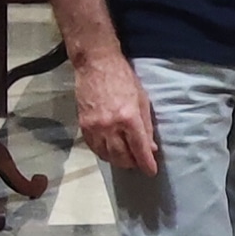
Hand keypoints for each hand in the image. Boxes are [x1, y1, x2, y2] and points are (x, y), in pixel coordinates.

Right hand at [74, 50, 157, 173]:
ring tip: (126, 159)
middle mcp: (110, 125)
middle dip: (132, 163)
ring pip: (107, 156)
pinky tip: (110, 151)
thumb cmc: (123, 77)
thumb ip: (146, 125)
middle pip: (122, 156)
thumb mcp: (142, 99)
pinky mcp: (83, 126)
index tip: (151, 171)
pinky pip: (94, 148)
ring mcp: (95, 127)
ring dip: (118, 161)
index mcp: (128, 117)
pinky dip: (104, 153)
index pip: (139, 148)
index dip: (146, 163)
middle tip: (139, 163)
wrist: (96, 64)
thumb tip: (150, 147)